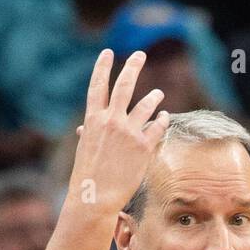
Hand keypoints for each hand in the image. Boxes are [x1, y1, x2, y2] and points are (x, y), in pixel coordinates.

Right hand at [67, 49, 169, 215]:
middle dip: (133, 66)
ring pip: (145, 105)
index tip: (107, 53)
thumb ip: (89, 133)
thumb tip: (84, 128)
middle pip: (124, 85)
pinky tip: (164, 116)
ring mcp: (128, 132)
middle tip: (140, 54)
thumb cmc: (87, 176)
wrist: (96, 196)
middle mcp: (111, 120)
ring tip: (158, 93)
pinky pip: (157, 127)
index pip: (97, 86)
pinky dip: (161, 120)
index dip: (102, 67)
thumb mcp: (84, 148)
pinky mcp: (144, 146)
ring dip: (153, 97)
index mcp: (93, 119)